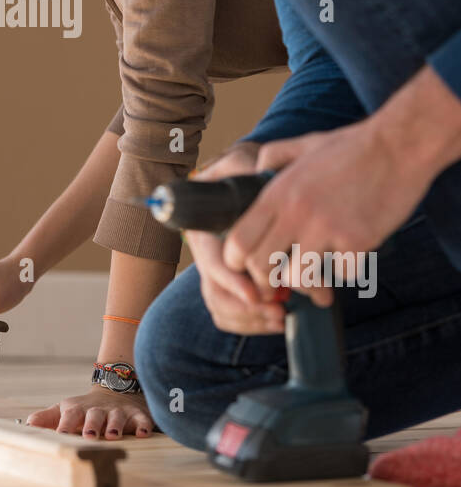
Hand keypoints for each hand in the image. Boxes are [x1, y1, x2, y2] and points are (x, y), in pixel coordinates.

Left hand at [26, 385, 153, 438]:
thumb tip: (28, 424)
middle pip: (94, 416)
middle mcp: (99, 410)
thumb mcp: (66, 410)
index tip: (61, 434)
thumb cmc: (86, 408)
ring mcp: (118, 412)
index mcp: (79, 410)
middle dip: (92, 425)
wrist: (115, 391)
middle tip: (89, 435)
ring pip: (117, 418)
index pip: (70, 415)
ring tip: (113, 435)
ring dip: (115, 426)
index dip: (66, 424)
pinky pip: (142, 419)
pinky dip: (144, 425)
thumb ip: (48, 418)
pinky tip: (144, 433)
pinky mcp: (137, 415)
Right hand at [188, 143, 284, 334]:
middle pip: (216, 294)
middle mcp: (208, 253)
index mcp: (203, 227)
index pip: (213, 263)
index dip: (233, 282)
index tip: (258, 293)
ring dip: (252, 320)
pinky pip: (232, 315)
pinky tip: (279, 320)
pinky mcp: (233, 285)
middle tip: (279, 311)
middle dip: (247, 309)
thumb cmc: (247, 171)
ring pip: (222, 308)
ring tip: (282, 318)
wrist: (248, 181)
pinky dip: (253, 323)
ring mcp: (219, 271)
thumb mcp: (241, 162)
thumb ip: (243, 166)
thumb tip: (255, 176)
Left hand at [223, 119, 429, 301]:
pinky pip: (342, 274)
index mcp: (278, 193)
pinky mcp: (356, 240)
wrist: (399, 145)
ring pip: (299, 278)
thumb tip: (256, 170)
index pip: (238, 242)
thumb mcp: (305, 144)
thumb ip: (275, 156)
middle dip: (268, 281)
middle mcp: (296, 212)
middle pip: (260, 267)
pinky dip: (347, 269)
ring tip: (319, 269)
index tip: (250, 267)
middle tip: (282, 280)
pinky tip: (353, 253)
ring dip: (309, 280)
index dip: (237, 262)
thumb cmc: (354, 146)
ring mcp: (326, 228)